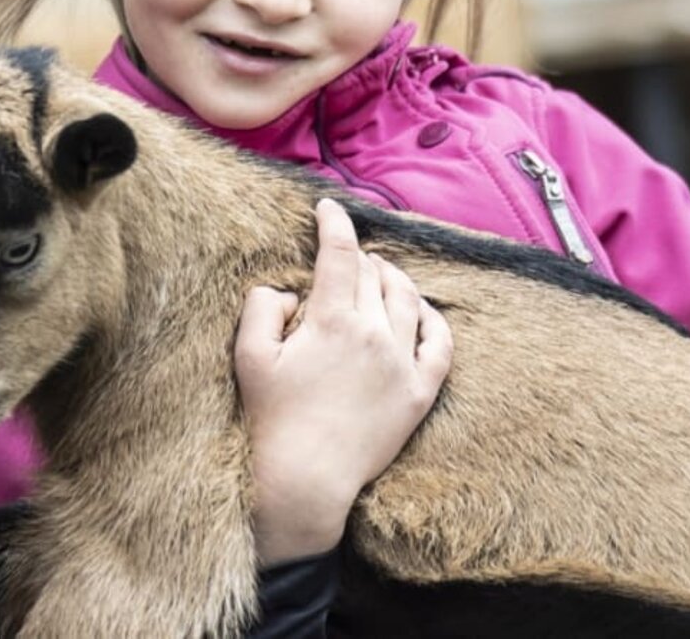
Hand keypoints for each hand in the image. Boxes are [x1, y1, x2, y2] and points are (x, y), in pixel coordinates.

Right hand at [235, 198, 452, 565]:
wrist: (306, 480)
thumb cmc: (271, 419)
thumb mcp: (249, 357)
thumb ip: (263, 308)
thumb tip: (289, 291)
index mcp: (333, 320)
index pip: (340, 253)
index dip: (335, 222)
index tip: (328, 207)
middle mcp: (375, 333)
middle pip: (372, 274)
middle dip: (356, 255)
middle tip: (342, 255)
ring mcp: (402, 363)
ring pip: (407, 299)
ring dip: (392, 277)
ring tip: (379, 272)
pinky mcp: (419, 393)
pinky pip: (441, 344)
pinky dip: (434, 319)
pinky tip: (422, 312)